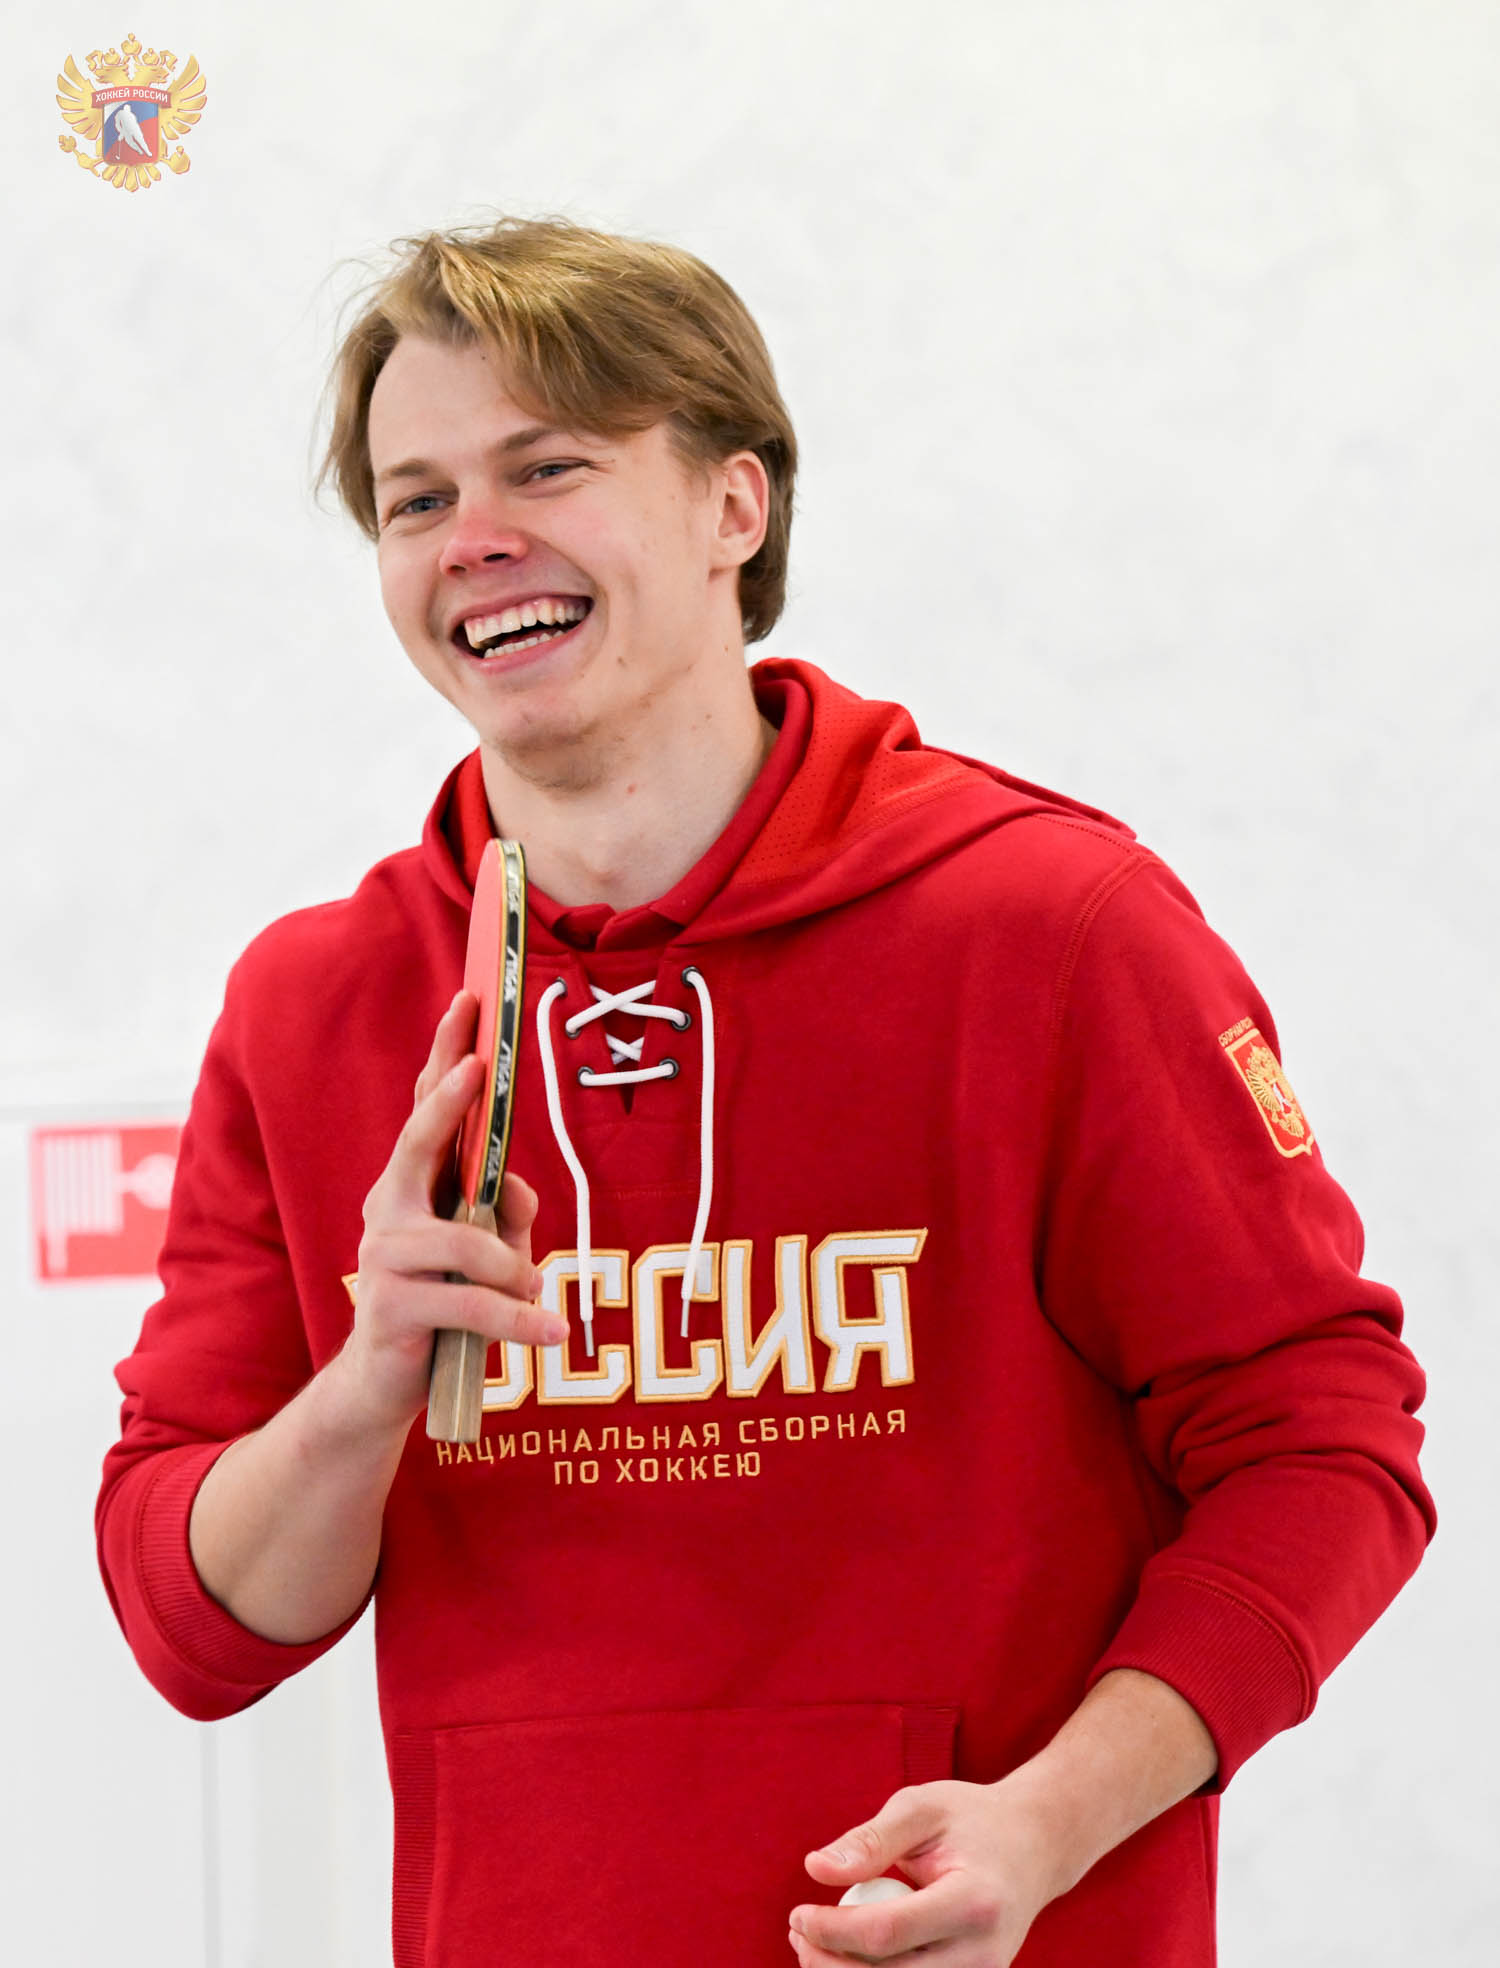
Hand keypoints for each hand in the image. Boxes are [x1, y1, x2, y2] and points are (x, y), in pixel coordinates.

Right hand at [338, 990, 561, 1431]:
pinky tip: (551, 1333)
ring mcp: (385, 1257)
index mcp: (413, 1186)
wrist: (384, 1384)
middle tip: (476, 1064)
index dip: (446, 1055)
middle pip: (417, 1141)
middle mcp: (390, 1209)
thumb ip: (505, 1213)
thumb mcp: (488, 1251)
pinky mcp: (392, 1309)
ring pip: (464, 1242)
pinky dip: (519, 1321)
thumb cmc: (445, 1302)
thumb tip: (516, 1187)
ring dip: (512, 1268)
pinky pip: (470, 1304)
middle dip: (448, 1098)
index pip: (428, 1109)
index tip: (469, 1001)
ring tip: (540, 1292)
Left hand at [789, 1777, 1065, 1966]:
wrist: (1036, 1846)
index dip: (832, 1931)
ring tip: (813, 1946)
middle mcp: (984, 1954)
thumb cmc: (973, 1820)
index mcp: (974, 1901)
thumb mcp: (922, 1808)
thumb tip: (815, 1868)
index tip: (797, 1912)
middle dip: (830, 1964)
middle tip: (797, 1932)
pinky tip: (845, 1956)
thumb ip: (870, 1840)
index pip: (887, 1933)